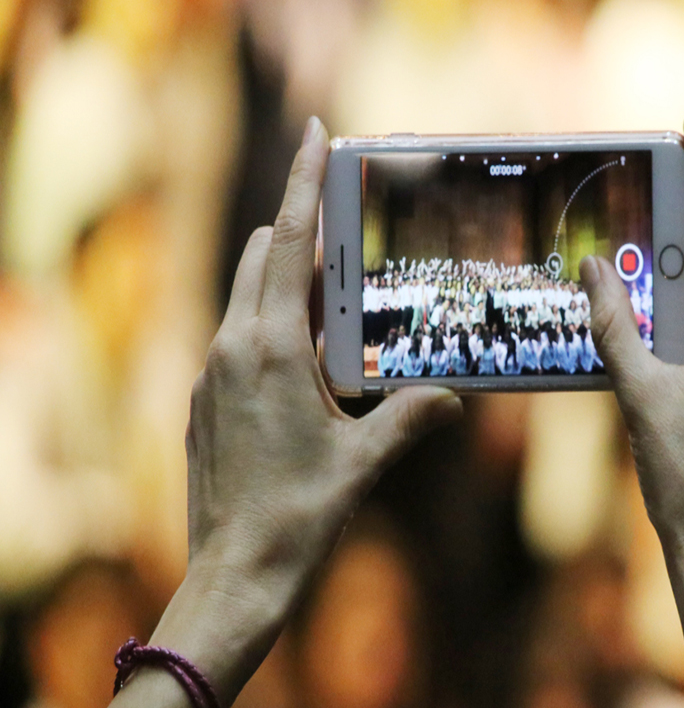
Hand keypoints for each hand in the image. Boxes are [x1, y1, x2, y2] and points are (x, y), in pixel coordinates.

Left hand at [170, 117, 461, 704]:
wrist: (234, 575)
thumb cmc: (298, 516)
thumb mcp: (366, 461)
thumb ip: (413, 416)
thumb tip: (454, 395)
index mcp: (268, 348)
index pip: (287, 243)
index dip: (303, 182)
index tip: (315, 132)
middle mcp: (231, 347)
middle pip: (262, 258)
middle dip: (301, 233)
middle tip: (350, 236)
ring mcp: (211, 374)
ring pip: (248, 298)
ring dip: (289, 284)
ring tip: (340, 302)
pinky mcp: (206, 402)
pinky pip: (241, 339)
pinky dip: (274, 328)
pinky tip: (310, 364)